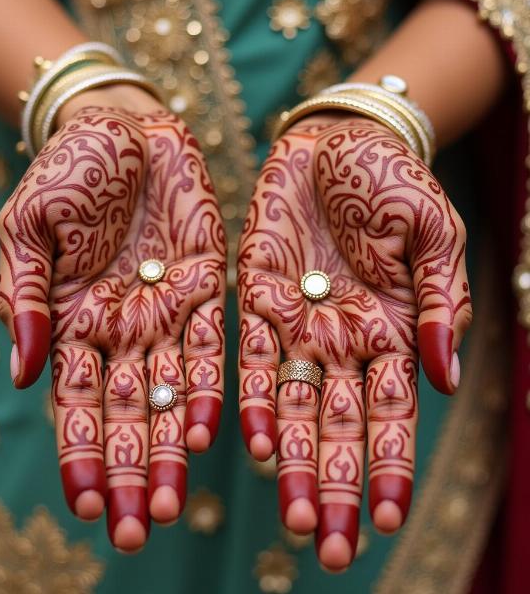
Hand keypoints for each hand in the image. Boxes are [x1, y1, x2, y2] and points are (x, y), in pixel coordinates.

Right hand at [0, 100, 225, 551]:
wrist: (122, 128)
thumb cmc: (69, 172)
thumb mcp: (28, 229)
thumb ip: (28, 299)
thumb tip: (27, 375)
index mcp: (73, 322)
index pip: (75, 404)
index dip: (81, 455)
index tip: (90, 507)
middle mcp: (123, 330)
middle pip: (126, 414)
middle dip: (131, 472)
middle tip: (141, 533)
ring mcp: (166, 313)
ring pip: (170, 394)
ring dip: (170, 449)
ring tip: (176, 505)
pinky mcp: (206, 287)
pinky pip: (211, 347)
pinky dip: (209, 389)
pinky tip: (208, 432)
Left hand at [237, 116, 470, 570]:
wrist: (341, 142)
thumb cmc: (395, 182)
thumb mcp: (436, 234)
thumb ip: (444, 304)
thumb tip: (445, 379)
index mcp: (392, 331)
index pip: (392, 416)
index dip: (390, 468)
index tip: (386, 521)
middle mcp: (341, 341)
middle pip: (337, 426)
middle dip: (335, 485)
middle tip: (330, 548)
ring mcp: (296, 323)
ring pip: (289, 405)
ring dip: (290, 460)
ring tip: (292, 516)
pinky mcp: (254, 298)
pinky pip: (248, 358)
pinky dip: (247, 399)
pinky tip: (247, 441)